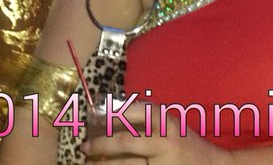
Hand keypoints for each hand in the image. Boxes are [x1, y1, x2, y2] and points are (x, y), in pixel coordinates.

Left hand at [80, 102, 232, 164]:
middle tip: (84, 147)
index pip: (140, 113)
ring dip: (105, 164)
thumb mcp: (172, 126)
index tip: (98, 116)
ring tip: (90, 163)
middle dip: (102, 145)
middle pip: (127, 142)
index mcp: (168, 123)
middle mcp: (165, 142)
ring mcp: (162, 164)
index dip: (117, 113)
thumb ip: (149, 121)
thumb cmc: (188, 145)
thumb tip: (114, 116)